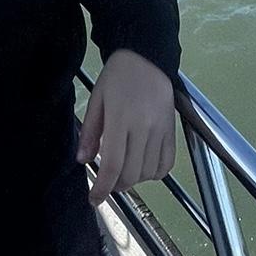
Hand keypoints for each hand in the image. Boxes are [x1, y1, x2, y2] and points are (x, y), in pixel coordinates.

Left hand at [76, 48, 175, 205]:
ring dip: (134, 180)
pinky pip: (167, 164)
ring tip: (123, 171)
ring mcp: (160, 129)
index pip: (112, 165)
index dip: (102, 187)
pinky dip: (155, 173)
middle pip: (131, 174)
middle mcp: (143, 127)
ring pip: (149, 172)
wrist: (146, 56)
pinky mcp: (172, 130)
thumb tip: (83, 159)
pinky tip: (143, 167)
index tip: (94, 198)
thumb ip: (90, 131)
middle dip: (116, 185)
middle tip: (106, 182)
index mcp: (120, 118)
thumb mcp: (97, 98)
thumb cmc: (118, 75)